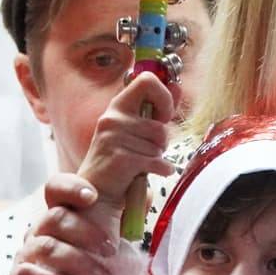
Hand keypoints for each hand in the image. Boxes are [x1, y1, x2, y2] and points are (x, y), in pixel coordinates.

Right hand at [9, 174, 115, 274]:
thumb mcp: (109, 246)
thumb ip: (124, 220)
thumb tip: (146, 195)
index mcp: (60, 217)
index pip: (56, 188)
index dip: (71, 187)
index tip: (93, 197)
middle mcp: (39, 231)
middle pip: (56, 217)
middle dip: (87, 233)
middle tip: (111, 252)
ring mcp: (26, 255)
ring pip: (47, 246)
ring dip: (78, 262)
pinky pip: (27, 274)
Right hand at [76, 72, 177, 211]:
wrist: (98, 193)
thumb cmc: (119, 161)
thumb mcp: (136, 130)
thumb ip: (157, 109)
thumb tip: (177, 85)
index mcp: (117, 106)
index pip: (146, 81)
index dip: (163, 97)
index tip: (163, 116)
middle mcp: (113, 118)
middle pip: (160, 125)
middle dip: (162, 142)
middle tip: (148, 150)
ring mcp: (114, 138)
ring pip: (159, 146)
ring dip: (157, 158)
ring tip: (141, 163)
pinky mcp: (121, 158)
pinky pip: (156, 162)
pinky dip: (160, 170)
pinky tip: (148, 174)